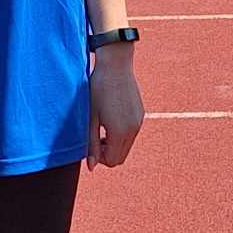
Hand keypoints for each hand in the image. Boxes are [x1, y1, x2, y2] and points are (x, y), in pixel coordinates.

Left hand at [86, 47, 144, 170]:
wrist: (115, 65)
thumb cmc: (98, 89)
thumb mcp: (90, 118)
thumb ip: (91, 144)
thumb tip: (91, 167)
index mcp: (119, 132)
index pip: (112, 161)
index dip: (99, 158)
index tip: (91, 143)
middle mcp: (133, 129)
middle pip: (121, 157)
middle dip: (107, 153)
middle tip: (96, 135)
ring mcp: (139, 122)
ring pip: (127, 146)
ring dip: (114, 143)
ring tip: (103, 125)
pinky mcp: (141, 114)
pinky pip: (132, 133)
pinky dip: (122, 133)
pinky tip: (112, 116)